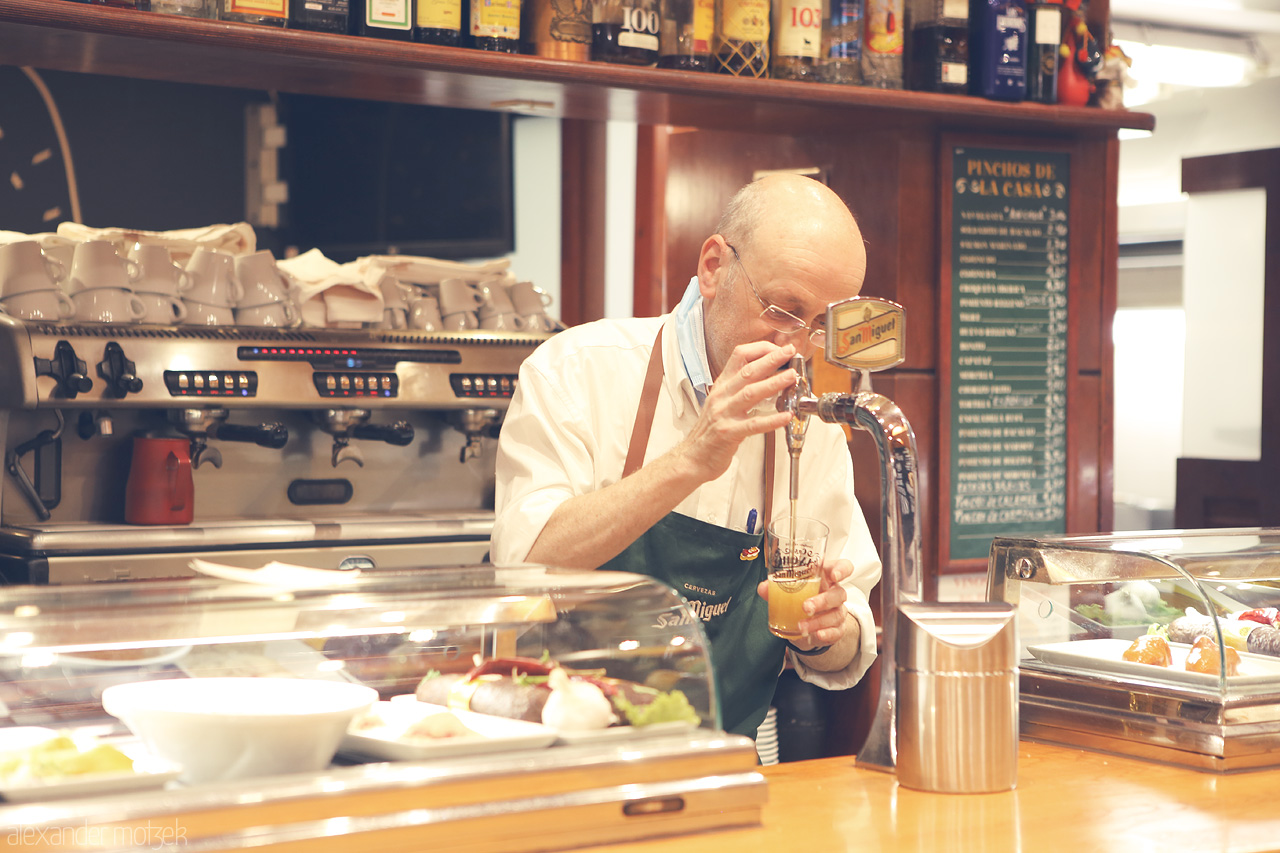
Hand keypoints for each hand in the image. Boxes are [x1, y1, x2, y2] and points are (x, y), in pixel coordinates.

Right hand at [674, 341, 797, 483]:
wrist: (693, 457)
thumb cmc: (711, 431)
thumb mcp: (722, 402)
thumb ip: (740, 389)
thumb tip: (768, 376)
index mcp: (722, 385)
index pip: (739, 356)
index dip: (761, 349)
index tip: (780, 349)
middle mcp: (721, 396)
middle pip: (747, 371)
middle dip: (771, 359)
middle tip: (790, 352)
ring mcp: (723, 414)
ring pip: (750, 393)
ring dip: (773, 383)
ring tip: (791, 377)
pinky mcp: (728, 433)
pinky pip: (752, 425)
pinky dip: (771, 420)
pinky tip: (785, 416)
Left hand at [756, 558, 855, 649]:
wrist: (805, 625)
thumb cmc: (800, 599)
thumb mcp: (788, 592)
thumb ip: (775, 589)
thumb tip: (763, 588)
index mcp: (825, 577)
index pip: (843, 567)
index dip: (842, 569)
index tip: (834, 575)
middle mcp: (834, 593)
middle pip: (838, 594)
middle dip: (822, 601)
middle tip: (805, 607)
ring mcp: (838, 611)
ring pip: (836, 614)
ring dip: (818, 621)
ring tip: (801, 626)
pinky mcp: (837, 628)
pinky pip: (837, 631)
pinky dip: (827, 633)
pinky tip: (817, 635)